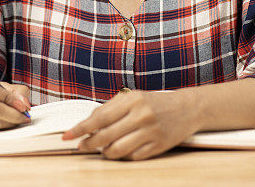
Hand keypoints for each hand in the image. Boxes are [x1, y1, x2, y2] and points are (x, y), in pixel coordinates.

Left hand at [62, 90, 199, 160]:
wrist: (187, 108)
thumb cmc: (155, 102)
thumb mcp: (133, 97)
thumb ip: (110, 107)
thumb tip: (89, 123)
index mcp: (132, 100)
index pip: (99, 117)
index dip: (80, 128)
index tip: (67, 136)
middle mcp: (141, 115)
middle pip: (105, 136)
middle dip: (89, 144)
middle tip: (82, 146)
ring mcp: (151, 132)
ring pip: (117, 150)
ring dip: (106, 152)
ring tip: (104, 149)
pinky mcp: (159, 146)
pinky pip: (133, 157)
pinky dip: (123, 156)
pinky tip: (123, 149)